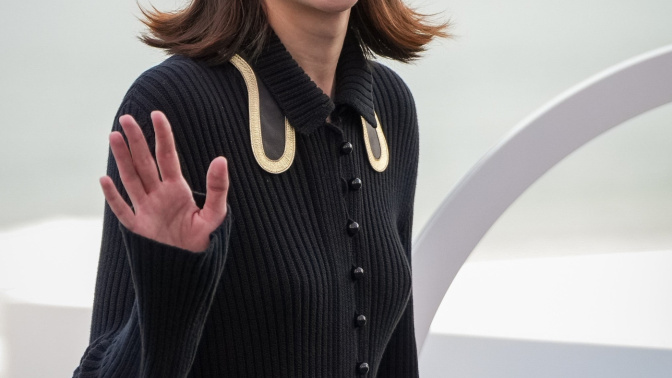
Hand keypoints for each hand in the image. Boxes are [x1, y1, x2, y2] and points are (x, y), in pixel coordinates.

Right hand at [100, 110, 228, 252]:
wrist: (190, 266)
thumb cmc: (204, 238)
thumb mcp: (216, 213)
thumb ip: (218, 188)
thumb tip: (221, 159)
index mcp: (177, 189)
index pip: (167, 156)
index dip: (163, 135)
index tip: (157, 114)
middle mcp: (159, 195)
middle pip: (144, 162)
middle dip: (136, 140)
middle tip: (126, 118)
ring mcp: (146, 209)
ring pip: (131, 179)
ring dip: (122, 159)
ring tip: (114, 136)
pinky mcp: (138, 228)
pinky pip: (122, 210)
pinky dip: (113, 197)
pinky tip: (104, 179)